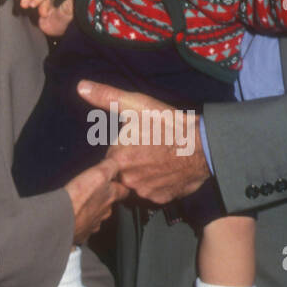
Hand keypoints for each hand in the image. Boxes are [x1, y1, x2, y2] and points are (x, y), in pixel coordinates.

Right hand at [64, 155, 127, 243]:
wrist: (61, 219)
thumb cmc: (79, 196)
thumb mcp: (98, 173)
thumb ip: (110, 166)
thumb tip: (117, 161)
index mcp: (110, 196)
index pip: (124, 191)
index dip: (123, 186)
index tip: (120, 182)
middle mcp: (105, 212)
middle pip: (109, 204)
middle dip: (104, 198)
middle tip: (96, 192)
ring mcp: (94, 225)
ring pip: (96, 217)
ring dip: (92, 211)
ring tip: (82, 205)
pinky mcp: (81, 235)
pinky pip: (84, 228)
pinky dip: (80, 224)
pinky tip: (73, 219)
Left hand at [76, 80, 209, 203]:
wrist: (205, 146)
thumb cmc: (170, 124)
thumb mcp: (138, 105)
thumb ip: (107, 98)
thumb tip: (81, 87)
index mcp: (118, 157)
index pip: (110, 157)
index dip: (123, 148)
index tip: (138, 141)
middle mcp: (128, 180)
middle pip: (122, 171)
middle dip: (132, 161)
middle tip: (151, 148)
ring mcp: (145, 192)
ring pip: (136, 183)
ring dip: (143, 174)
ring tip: (159, 159)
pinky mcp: (161, 200)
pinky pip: (152, 192)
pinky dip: (157, 184)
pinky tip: (167, 171)